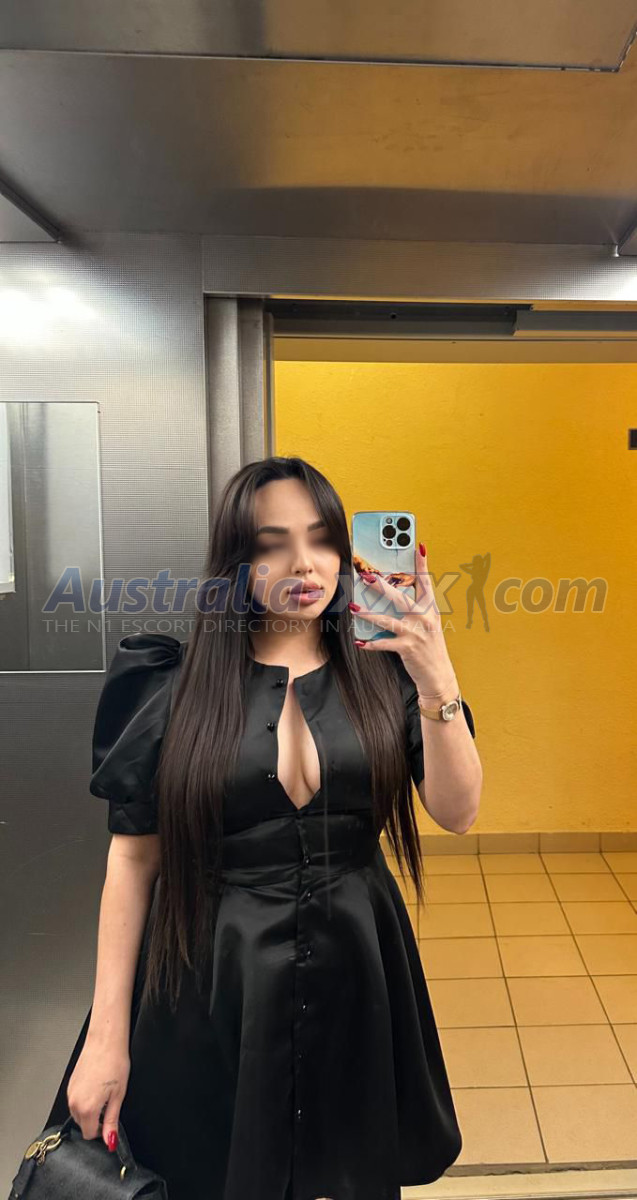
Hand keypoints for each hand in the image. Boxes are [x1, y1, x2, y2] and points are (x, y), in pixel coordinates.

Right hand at [67, 1033, 129, 1148]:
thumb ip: (112, 1121)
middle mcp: (74, 1102)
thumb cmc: (114, 1062)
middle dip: (96, 1122)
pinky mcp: (70, 1084)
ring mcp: (70, 1092)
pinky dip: (85, 1100)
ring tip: (104, 1095)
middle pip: (83, 1125)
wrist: (105, 1041)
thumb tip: (110, 1141)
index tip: (110, 1124)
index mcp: (87, 1108)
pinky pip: (75, 1101)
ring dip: (90, 1111)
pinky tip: (97, 1087)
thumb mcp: (118, 1096)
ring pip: (78, 1113)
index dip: (102, 1132)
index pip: (89, 1134)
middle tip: (110, 1106)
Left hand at [351, 542, 457, 699]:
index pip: (426, 583)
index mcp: (431, 610)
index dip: (422, 564)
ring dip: (368, 614)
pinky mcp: (407, 648)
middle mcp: (424, 619)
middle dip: (382, 586)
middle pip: (401, 598)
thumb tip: (394, 594)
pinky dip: (370, 644)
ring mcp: (416, 633)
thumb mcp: (429, 624)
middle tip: (367, 576)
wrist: (438, 675)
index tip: (419, 547)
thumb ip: (416, 608)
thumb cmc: (430, 647)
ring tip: (354, 607)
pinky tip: (359, 641)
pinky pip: (384, 644)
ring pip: (387, 620)